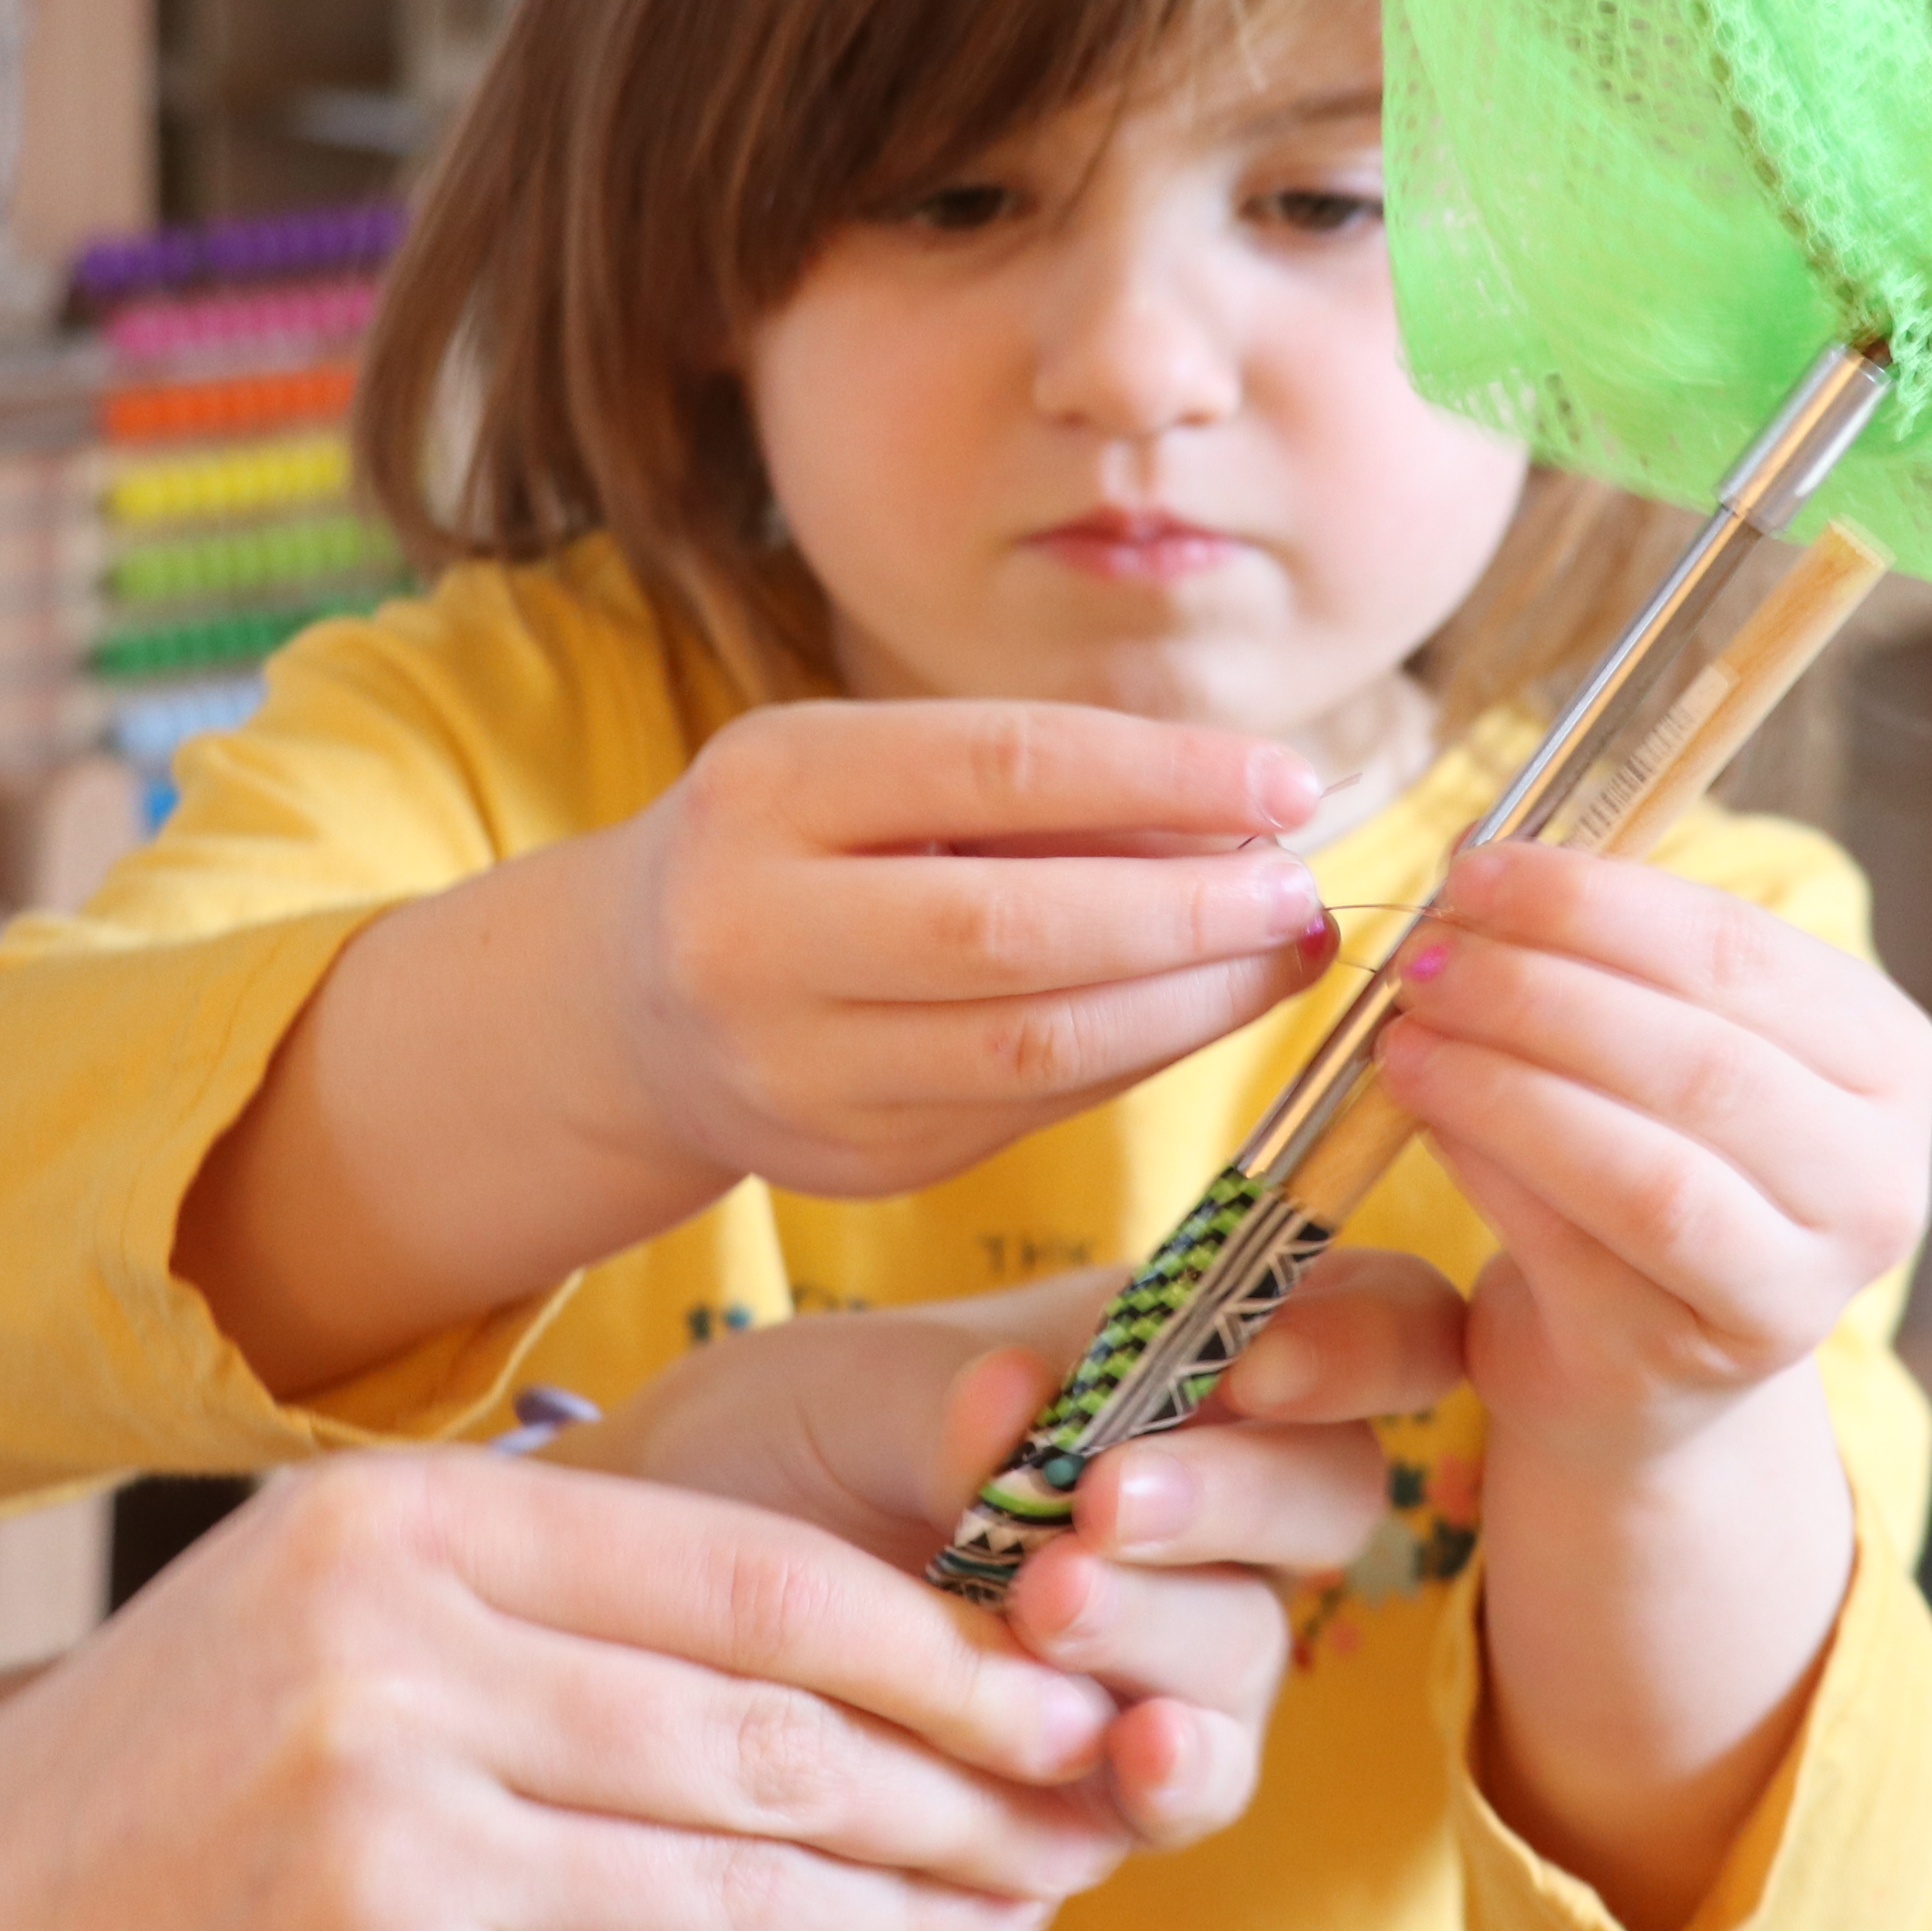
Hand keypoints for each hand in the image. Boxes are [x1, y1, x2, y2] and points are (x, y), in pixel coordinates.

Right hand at [0, 1452, 1138, 1930]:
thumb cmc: (132, 1814)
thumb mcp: (306, 1623)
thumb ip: (538, 1604)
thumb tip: (830, 1634)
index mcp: (388, 1532)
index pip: (749, 1571)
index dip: (935, 1636)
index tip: (1052, 1673)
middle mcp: (393, 1671)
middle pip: (774, 1730)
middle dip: (965, 1775)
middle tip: (1084, 1798)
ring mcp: (396, 1854)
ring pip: (747, 1879)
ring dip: (915, 1894)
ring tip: (1018, 1889)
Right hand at [182, 696, 1347, 1402]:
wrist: (630, 999)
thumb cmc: (796, 851)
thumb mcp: (869, 772)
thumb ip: (1032, 788)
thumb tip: (1249, 815)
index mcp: (771, 786)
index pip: (1005, 768)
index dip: (1164, 780)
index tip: (1287, 785)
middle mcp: (756, 930)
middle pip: (1019, 929)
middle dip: (1191, 912)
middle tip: (1301, 892)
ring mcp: (792, 1066)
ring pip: (1035, 1046)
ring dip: (1190, 1002)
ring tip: (1279, 952)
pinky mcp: (846, 1162)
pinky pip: (1025, 1111)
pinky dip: (1135, 1059)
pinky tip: (1199, 1013)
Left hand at [574, 1247, 1468, 1847]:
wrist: (666, 1587)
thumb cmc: (786, 1443)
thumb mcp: (844, 1387)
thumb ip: (944, 1398)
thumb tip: (1018, 1411)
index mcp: (1188, 1357)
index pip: (1375, 1321)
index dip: (1364, 1338)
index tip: (1261, 1363)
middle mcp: (1215, 1504)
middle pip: (1331, 1493)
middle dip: (1229, 1499)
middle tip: (1102, 1504)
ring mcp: (1180, 1644)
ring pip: (1254, 1641)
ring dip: (1163, 1627)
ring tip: (1042, 1606)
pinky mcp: (1120, 1771)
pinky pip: (1197, 1781)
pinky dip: (1175, 1769)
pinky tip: (1126, 1753)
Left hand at [1376, 843, 1931, 1470]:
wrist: (1642, 1362)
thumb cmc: (1656, 1164)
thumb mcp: (1673, 1047)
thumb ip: (1618, 963)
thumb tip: (1488, 880)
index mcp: (1886, 1060)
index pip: (1738, 951)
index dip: (1592, 903)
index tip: (1473, 869)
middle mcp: (1874, 1183)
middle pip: (1699, 1060)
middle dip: (1538, 991)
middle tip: (1424, 955)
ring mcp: (1796, 1291)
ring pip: (1650, 1172)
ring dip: (1506, 1086)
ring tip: (1409, 1037)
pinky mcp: (1690, 1364)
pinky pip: (1579, 1250)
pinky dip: (1490, 1170)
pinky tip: (1426, 1118)